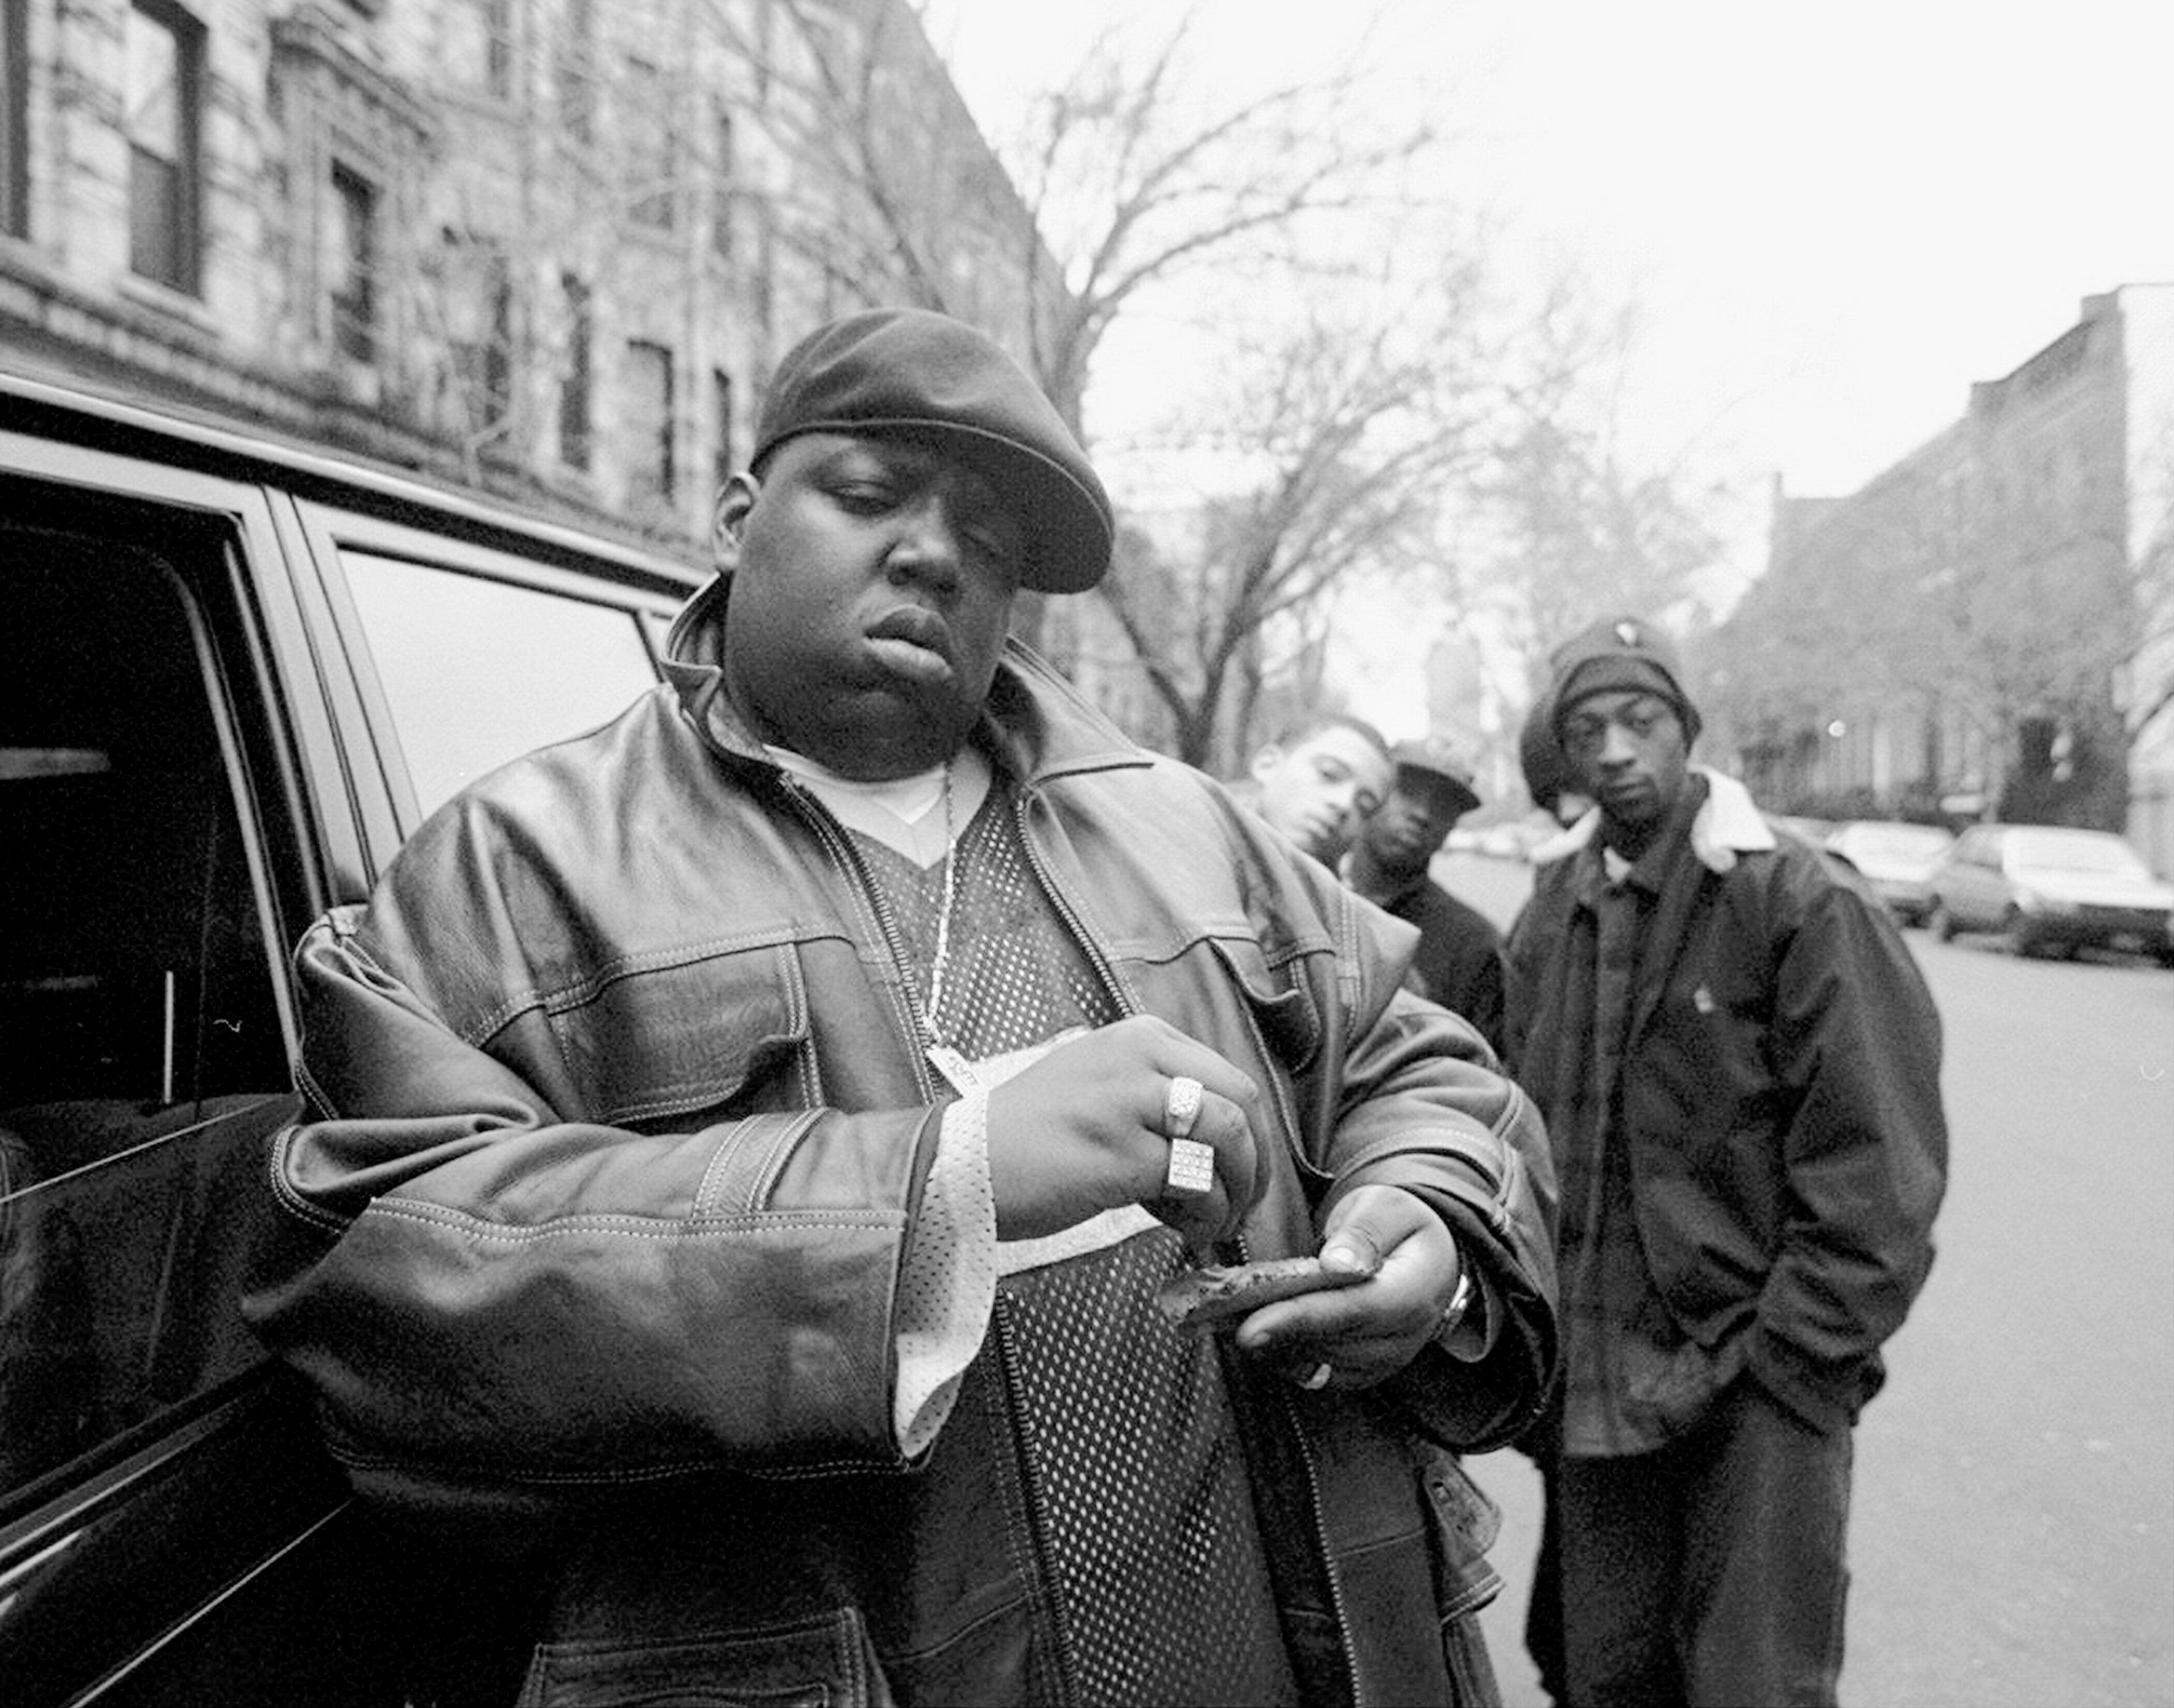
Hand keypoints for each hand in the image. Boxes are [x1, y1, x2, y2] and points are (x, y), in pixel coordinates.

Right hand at [984, 1016, 1264, 1245]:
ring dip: (1236, 1192)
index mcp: (1139, 1036)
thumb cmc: (1030, 1136)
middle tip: (1243, 1203)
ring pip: (1228, 1139)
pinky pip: (1196, 1183)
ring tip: (1214, 1223)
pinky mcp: (1121, 1154)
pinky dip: (1204, 1214)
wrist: (962, 1164)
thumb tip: (1219, 1142)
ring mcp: (1131, 1102)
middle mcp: (1140, 1057)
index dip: (1250, 1133)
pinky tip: (1182, 1229)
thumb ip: (1157, 1095)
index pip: (1229, 1077)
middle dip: (1256, 1162)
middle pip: (1241, 1103)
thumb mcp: (1100, 1084)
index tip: (1242, 1172)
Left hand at [1232, 1185, 1463, 1390]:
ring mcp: (1385, 1360)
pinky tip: (1258, 1332)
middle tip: (1216, 1314)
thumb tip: (1338, 1263)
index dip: (1299, 1320)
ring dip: (1273, 1344)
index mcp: (1415, 1291)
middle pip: (1329, 1342)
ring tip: (1228, 1319)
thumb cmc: (1399, 1226)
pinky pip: (1318, 1373)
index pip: (1353, 1312)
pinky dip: (1284, 1355)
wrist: (1426, 1258)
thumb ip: (1364, 1233)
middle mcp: (1404, 1336)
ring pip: (1320, 1362)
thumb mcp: (1385, 1209)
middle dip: (1272, 1331)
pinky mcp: (1364, 1371)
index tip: (1250, 1327)